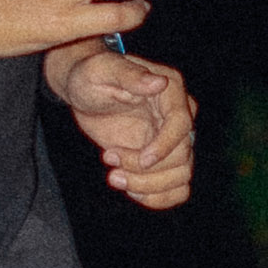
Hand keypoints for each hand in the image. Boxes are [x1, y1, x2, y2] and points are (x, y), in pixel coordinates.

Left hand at [50, 39, 196, 208]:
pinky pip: (176, 188)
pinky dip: (156, 197)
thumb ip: (129, 75)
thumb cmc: (91, 75)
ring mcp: (173, 140)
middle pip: (182, 157)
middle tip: (109, 159)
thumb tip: (158, 82)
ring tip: (113, 177)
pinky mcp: (162, 159)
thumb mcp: (102, 70)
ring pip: (180, 177)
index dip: (164, 146)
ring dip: (147, 186)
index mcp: (171, 90)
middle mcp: (179, 116)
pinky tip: (129, 189)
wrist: (84, 92)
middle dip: (144, 169)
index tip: (141, 160)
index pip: (181, 124)